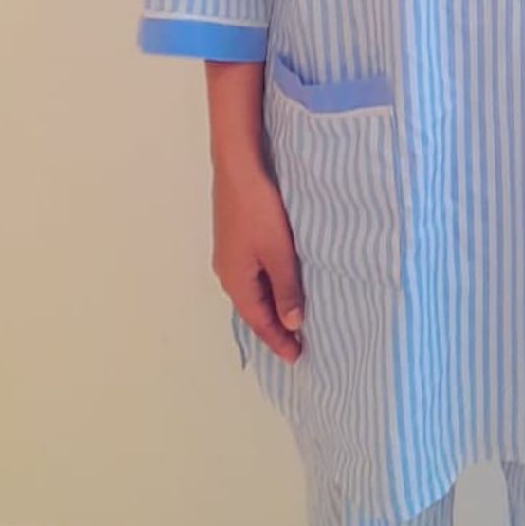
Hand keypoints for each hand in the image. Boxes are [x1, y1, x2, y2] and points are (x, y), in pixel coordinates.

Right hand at [212, 158, 303, 363]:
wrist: (238, 168)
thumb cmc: (259, 211)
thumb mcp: (279, 254)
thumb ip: (287, 289)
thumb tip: (292, 324)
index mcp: (236, 281)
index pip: (259, 322)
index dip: (278, 340)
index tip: (296, 357)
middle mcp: (227, 273)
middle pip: (252, 310)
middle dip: (273, 328)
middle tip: (296, 344)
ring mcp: (228, 256)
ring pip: (252, 292)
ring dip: (270, 307)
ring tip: (291, 320)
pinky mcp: (234, 241)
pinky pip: (251, 276)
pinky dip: (266, 288)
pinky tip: (278, 285)